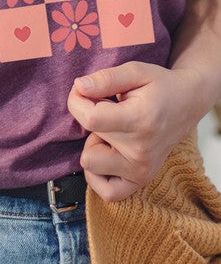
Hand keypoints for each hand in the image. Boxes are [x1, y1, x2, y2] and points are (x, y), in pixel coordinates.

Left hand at [67, 61, 203, 201]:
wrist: (187, 104)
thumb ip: (105, 78)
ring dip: (95, 146)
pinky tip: (107, 154)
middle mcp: (141, 151)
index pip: (90, 119)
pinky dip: (98, 174)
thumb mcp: (135, 71)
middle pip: (88, 141)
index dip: (77, 101)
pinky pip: (107, 192)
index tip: (82, 91)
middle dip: (91, 122)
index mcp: (140, 120)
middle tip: (111, 112)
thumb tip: (78, 87)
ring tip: (114, 132)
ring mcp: (142, 170)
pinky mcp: (141, 180)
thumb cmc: (159, 86)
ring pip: (90, 165)